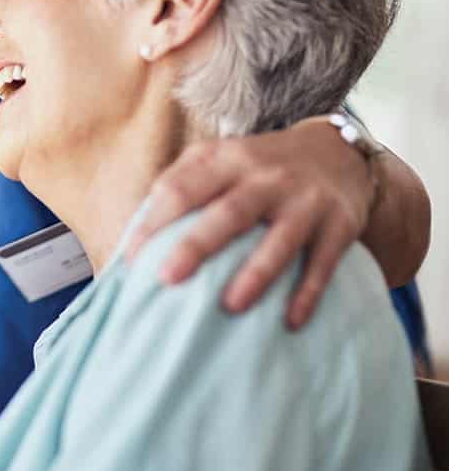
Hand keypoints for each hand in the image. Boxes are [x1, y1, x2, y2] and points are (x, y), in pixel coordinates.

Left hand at [126, 117, 369, 329]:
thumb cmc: (260, 164)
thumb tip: (136, 231)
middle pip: (229, 213)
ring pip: (280, 240)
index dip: (154, 223)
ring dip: (256, 274)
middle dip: (197, 246)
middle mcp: (267, 177)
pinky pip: (323, 262)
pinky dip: (308, 292)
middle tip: (167, 278)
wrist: (338, 149)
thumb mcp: (219, 156)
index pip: (183, 188)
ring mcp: (305, 201)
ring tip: (230, 306)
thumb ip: (180, 182)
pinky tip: (291, 321)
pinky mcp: (339, 224)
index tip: (132, 260)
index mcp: (227, 159)